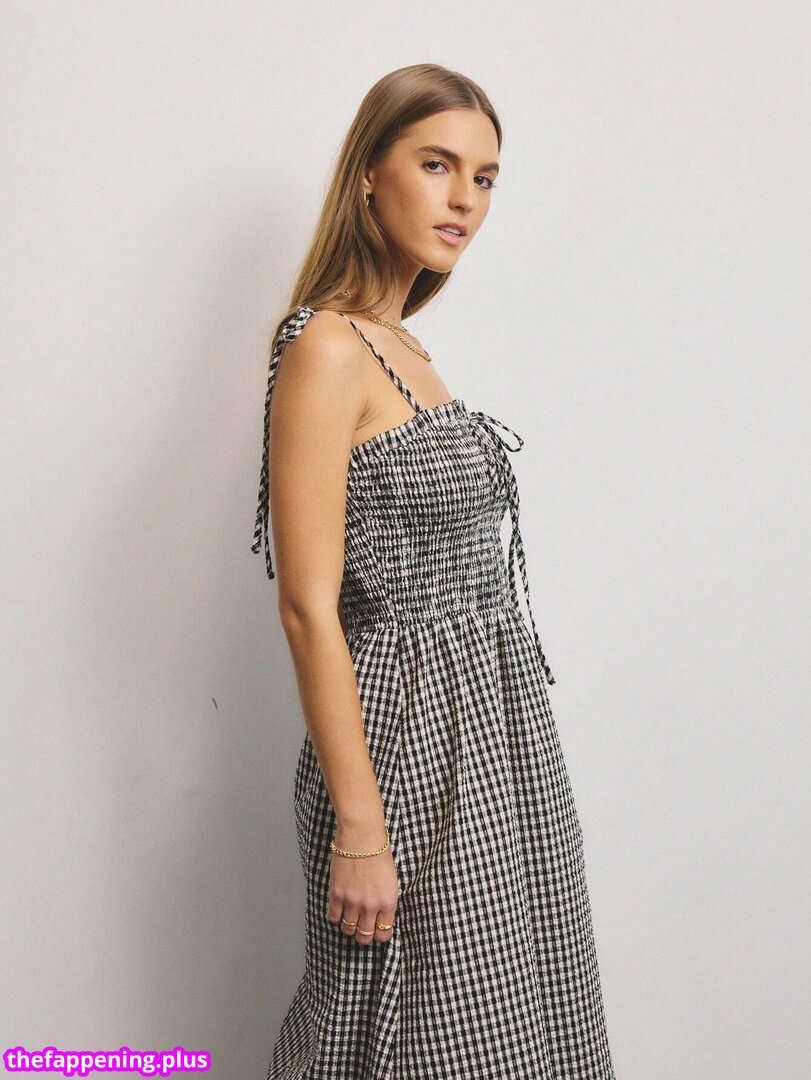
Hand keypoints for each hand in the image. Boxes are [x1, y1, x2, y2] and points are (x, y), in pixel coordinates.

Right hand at [325, 823, 398, 944]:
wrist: (362, 836)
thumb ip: (386, 901)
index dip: (379, 934)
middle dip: (363, 934)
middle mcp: (371, 906)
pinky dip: (335, 916)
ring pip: (348, 929)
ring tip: (349, 916)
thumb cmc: (379, 853)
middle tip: (361, 926)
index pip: (384, 934)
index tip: (375, 929)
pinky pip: (333, 917)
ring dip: (348, 926)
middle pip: (364, 937)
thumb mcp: (391, 881)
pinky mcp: (337, 894)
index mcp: (388, 902)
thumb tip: (380, 917)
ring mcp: (353, 902)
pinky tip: (339, 908)